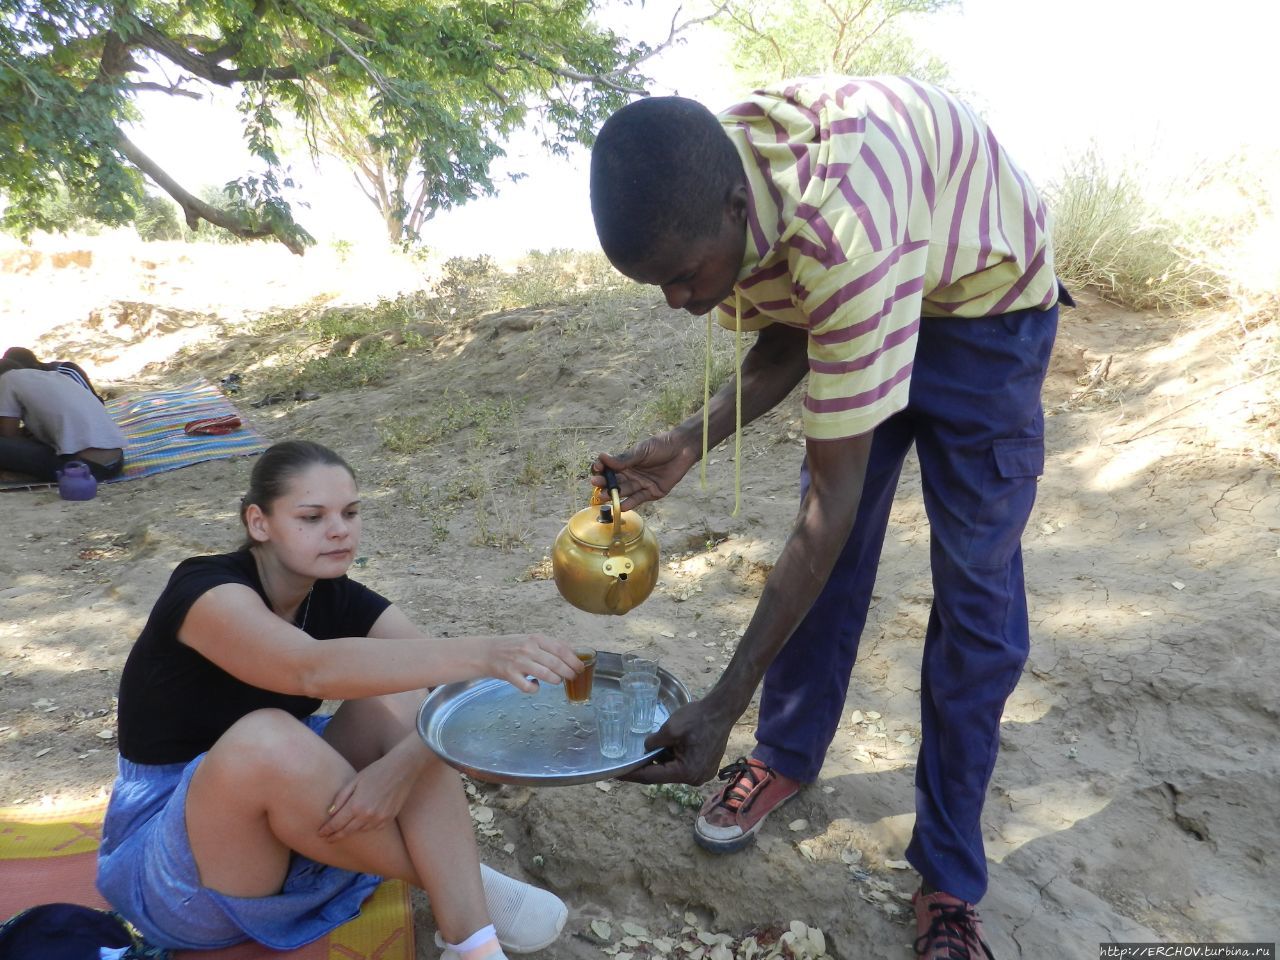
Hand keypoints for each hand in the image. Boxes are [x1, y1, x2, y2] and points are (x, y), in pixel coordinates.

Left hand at [319, 752, 415, 840]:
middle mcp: (367, 816)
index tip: (320, 834)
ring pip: (360, 831)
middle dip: (335, 836)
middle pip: (347, 831)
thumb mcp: (354, 781)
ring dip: (350, 831)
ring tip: (343, 831)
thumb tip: (330, 813)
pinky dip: (366, 827)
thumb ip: (341, 798)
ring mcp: (379, 819)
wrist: (402, 769)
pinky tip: (362, 824)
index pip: (336, 824)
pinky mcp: (389, 819)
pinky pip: (373, 828)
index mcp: (356, 805)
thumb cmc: (376, 771)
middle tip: (327, 839)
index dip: (327, 830)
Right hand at [482, 634, 581, 692]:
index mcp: (535, 638)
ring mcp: (519, 662)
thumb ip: (548, 645)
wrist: (485, 653)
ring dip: (555, 680)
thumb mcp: (530, 639)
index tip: (580, 667)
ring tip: (557, 681)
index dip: (574, 660)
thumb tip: (572, 651)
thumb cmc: (511, 646)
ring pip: (546, 675)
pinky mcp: (510, 675)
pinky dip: (535, 689)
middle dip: (568, 672)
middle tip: (573, 677)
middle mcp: (528, 649)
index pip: (561, 649)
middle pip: (556, 663)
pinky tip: (535, 685)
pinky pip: (528, 687)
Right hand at [591, 430, 697, 510]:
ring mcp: (641, 484)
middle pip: (614, 481)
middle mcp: (631, 475)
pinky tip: (621, 506)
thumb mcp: (641, 451)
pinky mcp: (652, 493)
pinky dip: (630, 503)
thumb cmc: (660, 446)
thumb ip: (623, 459)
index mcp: (626, 463)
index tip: (596, 469)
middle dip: (604, 483)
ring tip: (604, 496)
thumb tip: (602, 457)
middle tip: (596, 484)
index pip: (608, 468)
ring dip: (614, 494)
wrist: (682, 450)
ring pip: (624, 491)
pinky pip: (639, 499)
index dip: (601, 469)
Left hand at [621, 697, 736, 785]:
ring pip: (673, 771)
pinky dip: (672, 759)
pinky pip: (683, 767)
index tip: (616, 774)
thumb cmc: (698, 718)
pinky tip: (666, 747)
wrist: (722, 710)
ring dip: (662, 761)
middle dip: (648, 767)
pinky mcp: (706, 767)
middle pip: (663, 776)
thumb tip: (645, 749)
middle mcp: (695, 779)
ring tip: (649, 749)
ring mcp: (702, 774)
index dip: (632, 775)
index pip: (652, 777)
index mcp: (686, 772)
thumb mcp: (670, 728)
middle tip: (630, 760)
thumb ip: (653, 742)